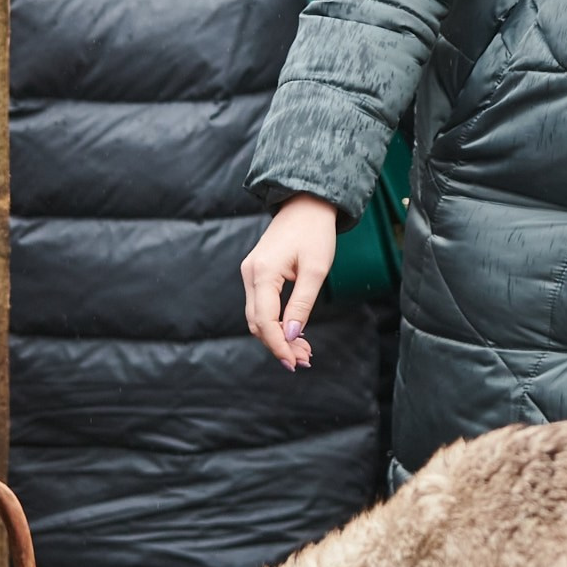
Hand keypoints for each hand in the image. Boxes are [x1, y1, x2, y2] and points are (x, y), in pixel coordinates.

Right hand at [240, 196, 338, 369]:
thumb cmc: (315, 232)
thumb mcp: (316, 269)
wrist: (307, 204)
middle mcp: (250, 274)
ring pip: (257, 316)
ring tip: (303, 350)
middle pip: (257, 322)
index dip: (279, 345)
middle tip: (304, 359)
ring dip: (277, 336)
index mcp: (263, 272)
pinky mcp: (256, 272)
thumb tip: (292, 335)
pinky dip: (275, 322)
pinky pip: (261, 305)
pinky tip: (293, 331)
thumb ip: (302, 303)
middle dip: (279, 344)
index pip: (264, 320)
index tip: (295, 362)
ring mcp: (250, 273)